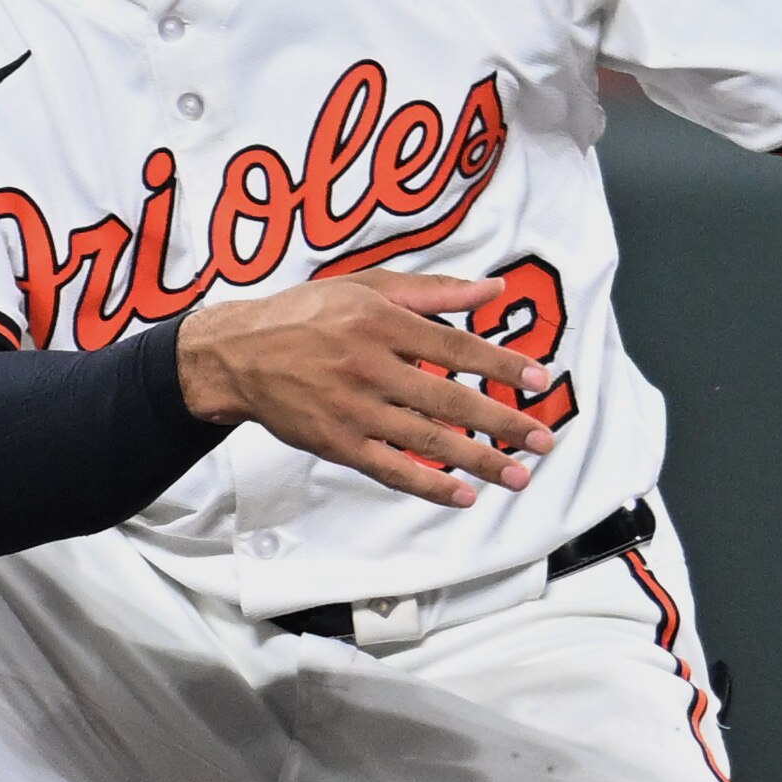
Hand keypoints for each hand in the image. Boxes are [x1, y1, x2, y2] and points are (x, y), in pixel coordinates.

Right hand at [174, 270, 561, 507]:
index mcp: (382, 322)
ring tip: (518, 476)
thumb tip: (493, 290)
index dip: (500, 364)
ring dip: (478, 461)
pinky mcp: (338, 442)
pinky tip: (463, 495)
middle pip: (450, 400)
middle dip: (503, 422)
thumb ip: (434, 291)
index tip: (539, 379)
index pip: (455, 347)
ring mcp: (355, 409)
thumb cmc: (306, 314)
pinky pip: (391, 469)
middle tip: (544, 439)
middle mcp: (371, 367)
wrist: (237, 355)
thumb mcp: (366, 286)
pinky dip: (428, 485)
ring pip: (426, 440)